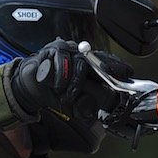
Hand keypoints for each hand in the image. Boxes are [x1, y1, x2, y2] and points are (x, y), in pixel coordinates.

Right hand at [10, 40, 131, 119]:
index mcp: (86, 64)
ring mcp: (67, 50)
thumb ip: (86, 104)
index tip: (128, 72)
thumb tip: (98, 108)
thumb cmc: (53, 91)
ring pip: (80, 64)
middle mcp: (79, 54)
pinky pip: (62, 61)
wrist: (30, 86)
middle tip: (103, 84)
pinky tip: (56, 86)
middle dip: (103, 72)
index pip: (106, 62)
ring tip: (66, 96)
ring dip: (74, 84)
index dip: (117, 66)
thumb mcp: (74, 101)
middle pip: (97, 60)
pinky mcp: (53, 49)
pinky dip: (60, 77)